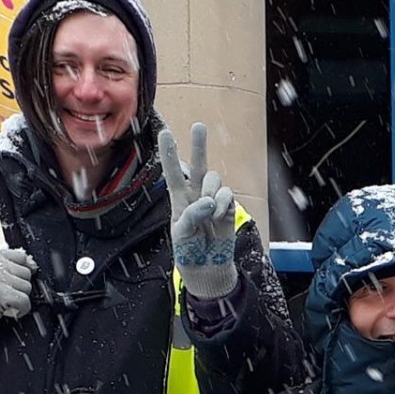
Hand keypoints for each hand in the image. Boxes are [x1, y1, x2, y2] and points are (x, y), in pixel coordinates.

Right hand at [0, 246, 35, 334]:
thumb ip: (9, 264)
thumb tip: (32, 264)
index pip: (21, 256)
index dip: (21, 271)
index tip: (13, 280)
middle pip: (26, 273)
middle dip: (19, 287)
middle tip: (4, 294)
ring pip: (27, 287)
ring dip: (19, 298)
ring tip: (4, 301)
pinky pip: (24, 300)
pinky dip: (22, 309)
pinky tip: (9, 309)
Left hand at [160, 122, 238, 299]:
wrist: (207, 268)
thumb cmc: (188, 251)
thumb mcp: (182, 233)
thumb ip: (192, 214)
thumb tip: (210, 201)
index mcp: (178, 199)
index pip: (173, 173)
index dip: (170, 154)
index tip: (166, 133)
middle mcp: (196, 195)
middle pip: (199, 165)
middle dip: (199, 145)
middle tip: (199, 126)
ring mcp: (213, 200)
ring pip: (215, 179)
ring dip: (211, 191)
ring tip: (208, 210)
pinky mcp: (228, 207)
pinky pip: (228, 194)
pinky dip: (223, 203)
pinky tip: (218, 215)